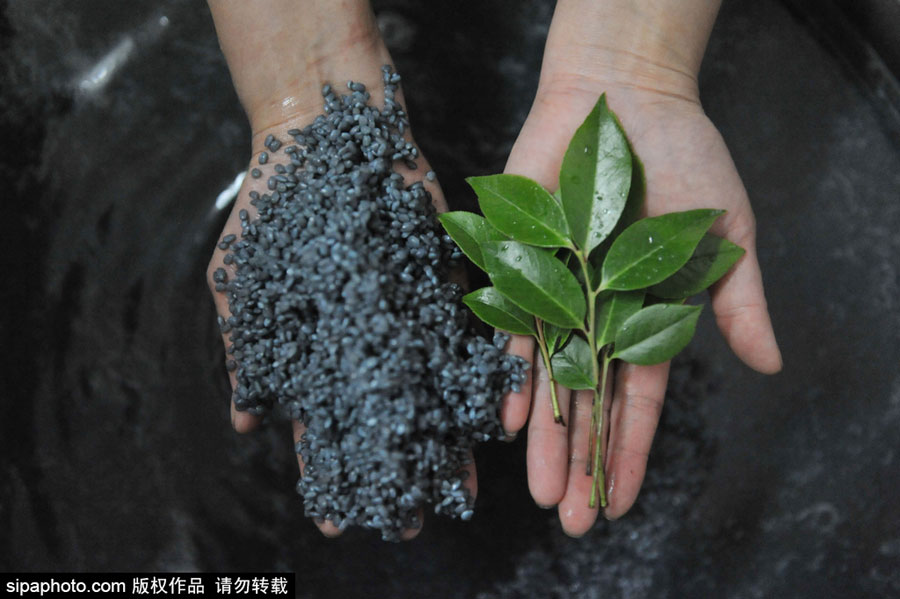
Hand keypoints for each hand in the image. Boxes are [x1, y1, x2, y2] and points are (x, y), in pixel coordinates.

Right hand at [205, 0, 470, 539]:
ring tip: (454, 487)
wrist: (321, 136)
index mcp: (319, 348)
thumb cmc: (273, 209)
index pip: (328, 424)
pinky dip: (474, 376)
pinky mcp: (443, 286)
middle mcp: (368, 342)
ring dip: (441, 438)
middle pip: (386, 418)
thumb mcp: (243, 280)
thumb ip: (245, 349)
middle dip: (398, 467)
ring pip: (429, 390)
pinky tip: (486, 417)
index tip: (341, 519)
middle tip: (412, 519)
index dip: (333, 471)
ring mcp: (407, 317)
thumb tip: (245, 423)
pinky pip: (463, 338)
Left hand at [498, 0, 781, 535]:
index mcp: (648, 315)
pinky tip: (511, 419)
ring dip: (546, 436)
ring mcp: (556, 293)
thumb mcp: (727, 233)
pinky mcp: (518, 264)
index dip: (632, 451)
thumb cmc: (684, 157)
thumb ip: (738, 301)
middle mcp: (598, 314)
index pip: (641, 399)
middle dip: (582, 461)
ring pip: (550, 379)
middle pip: (589, 402)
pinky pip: (511, 328)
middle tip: (571, 520)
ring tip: (541, 492)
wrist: (622, 95)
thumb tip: (772, 365)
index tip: (623, 502)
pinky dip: (511, 372)